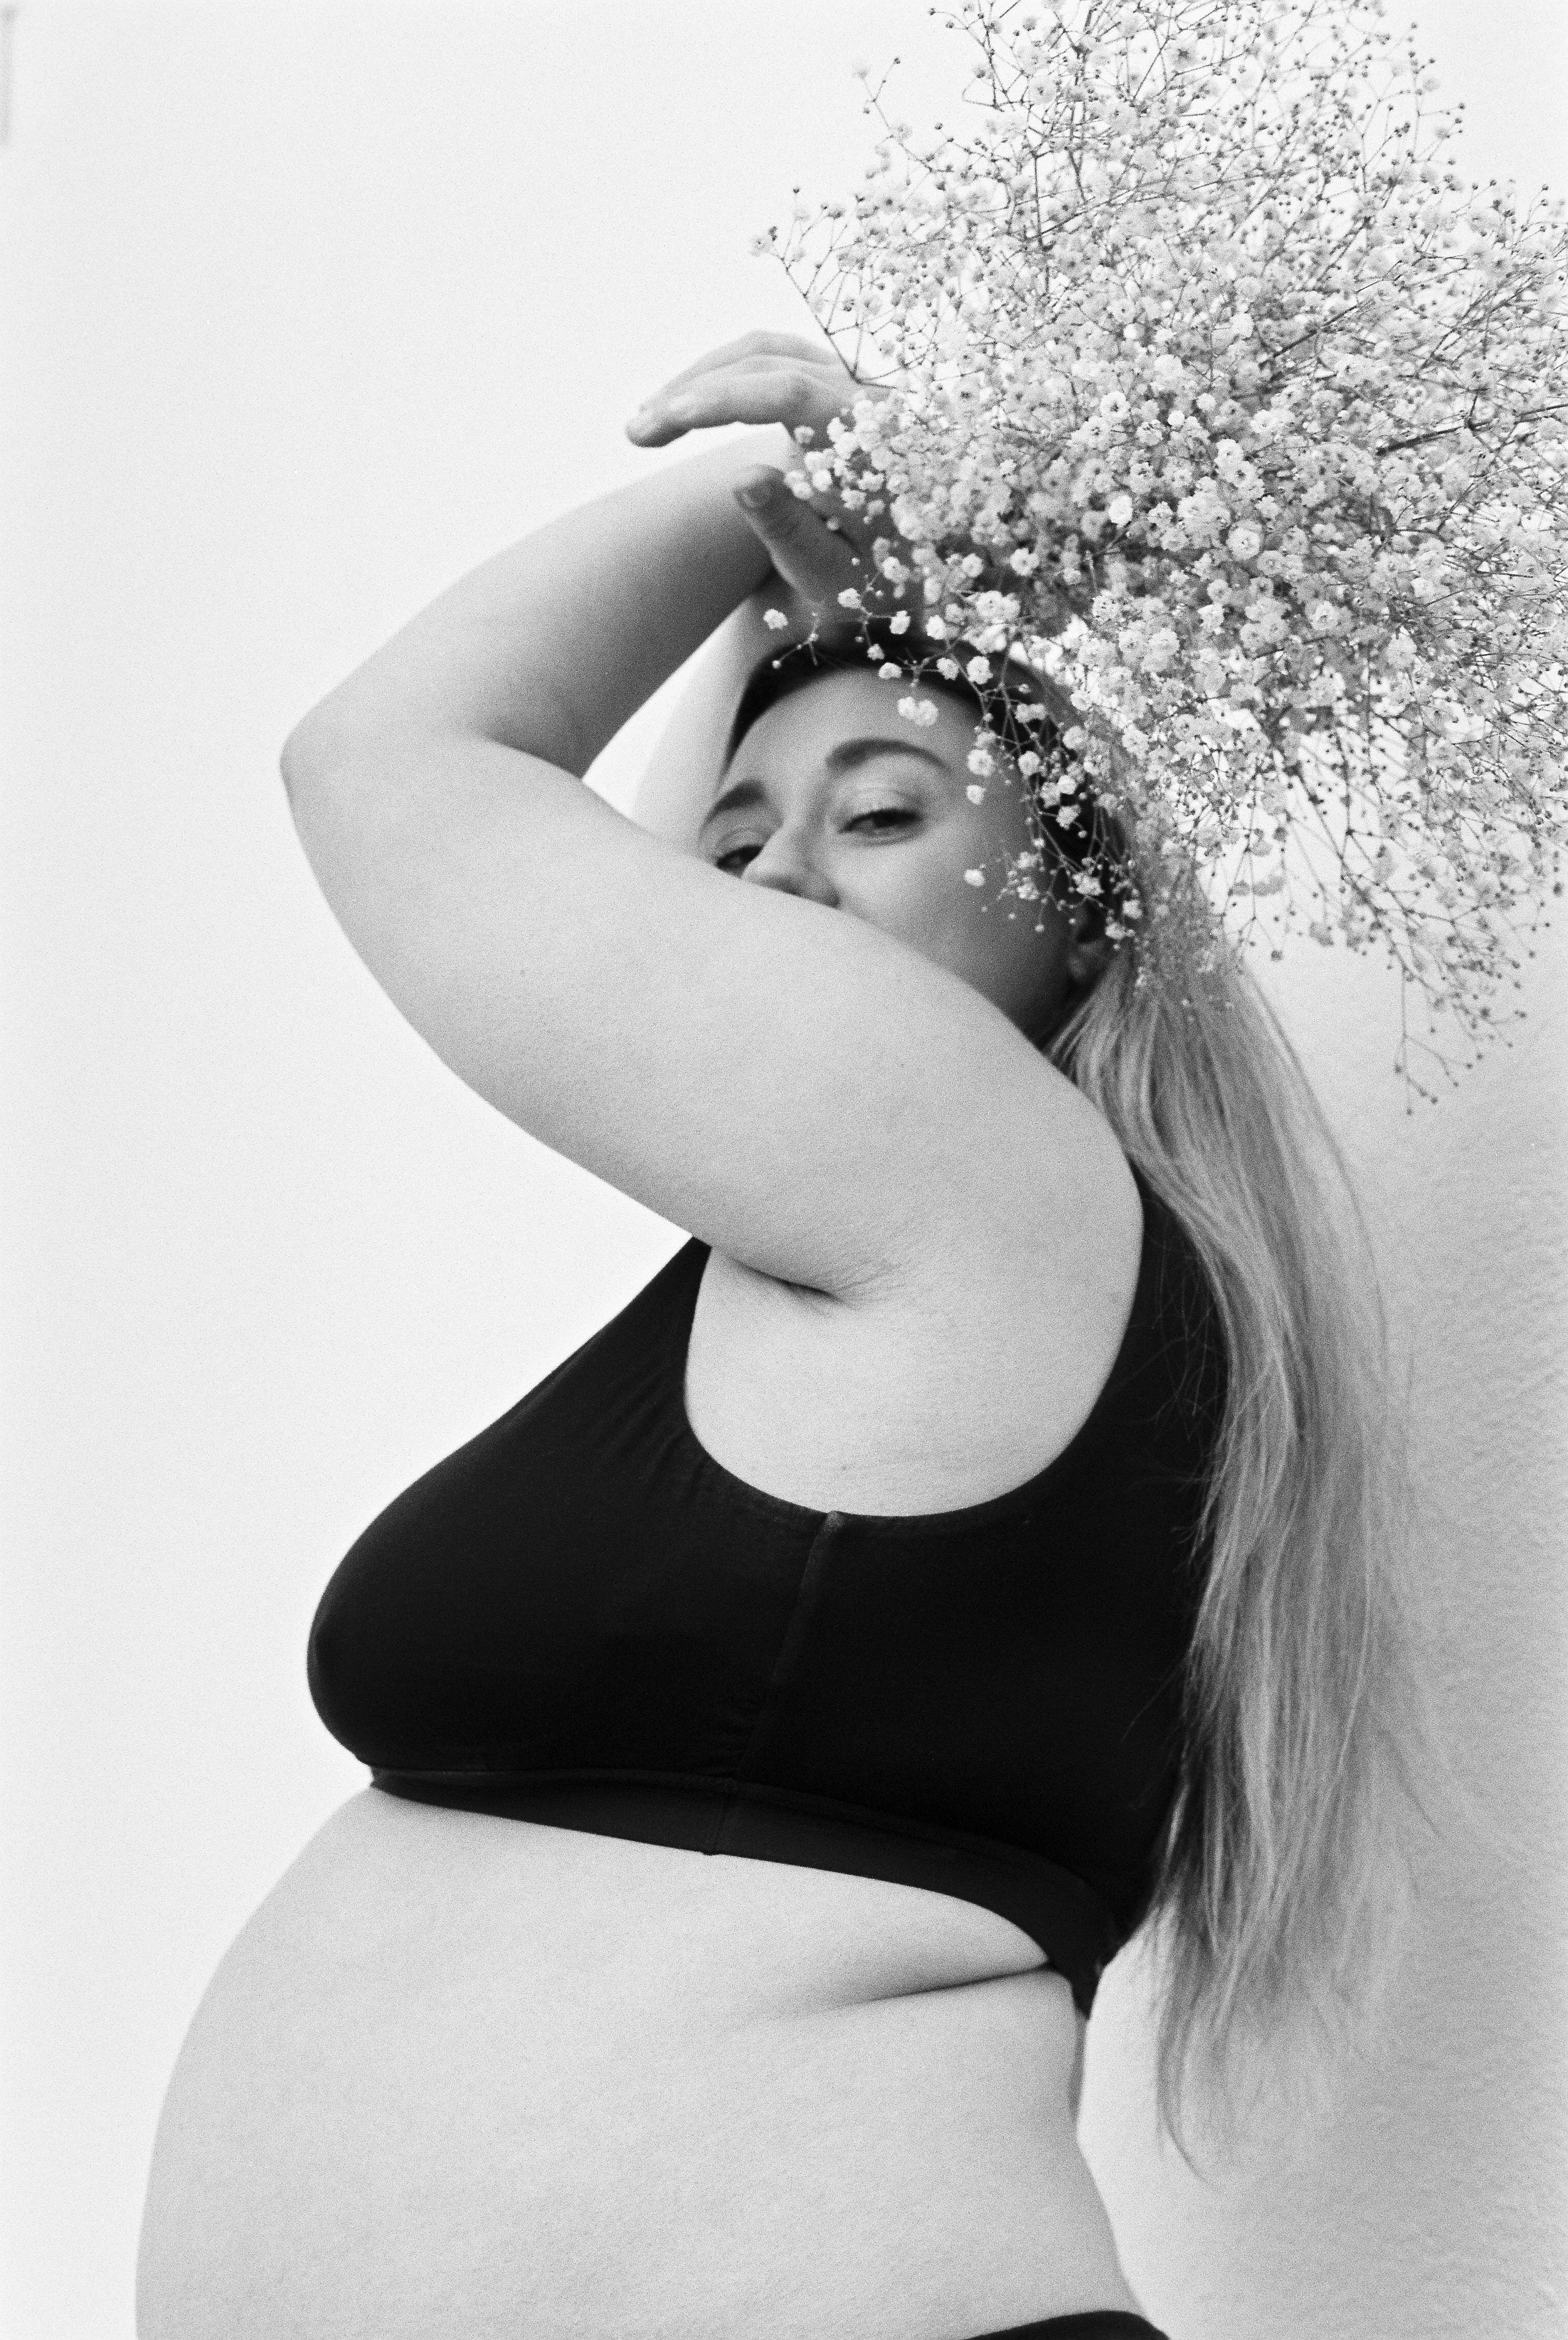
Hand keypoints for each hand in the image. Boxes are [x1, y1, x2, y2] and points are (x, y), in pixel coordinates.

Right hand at [626, 332, 916, 628]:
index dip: (722, 400)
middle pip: (769, 364)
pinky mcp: (835, 381)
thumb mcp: (831, 573)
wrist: (917, 566)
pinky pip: (773, 358)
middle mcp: (869, 396)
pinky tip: (685, 404)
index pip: (790, 393)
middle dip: (694, 391)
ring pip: (766, 352)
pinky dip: (724, 375)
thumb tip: (744, 479)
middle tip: (636, 433)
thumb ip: (791, 530)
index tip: (665, 418)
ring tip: (650, 419)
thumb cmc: (872, 580)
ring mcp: (853, 380)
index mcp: (875, 441)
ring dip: (701, 377)